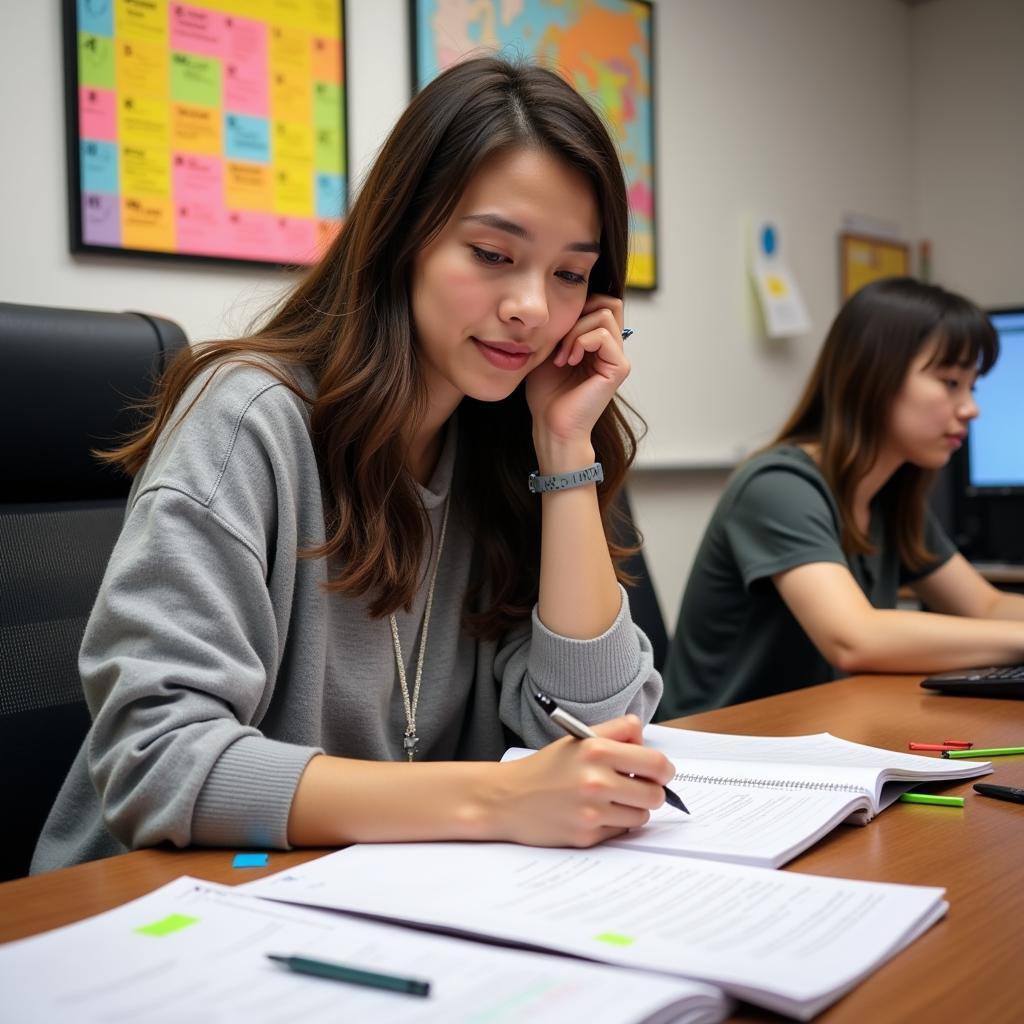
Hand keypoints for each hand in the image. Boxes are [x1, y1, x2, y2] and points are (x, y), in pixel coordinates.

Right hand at [490, 715, 673, 846]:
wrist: (506, 798)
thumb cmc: (545, 768)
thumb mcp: (577, 738)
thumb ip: (617, 731)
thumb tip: (646, 743)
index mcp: (596, 750)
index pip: (657, 764)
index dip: (663, 770)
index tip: (658, 772)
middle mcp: (596, 781)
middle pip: (655, 795)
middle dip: (650, 791)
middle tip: (635, 787)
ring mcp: (591, 812)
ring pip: (641, 816)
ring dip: (632, 809)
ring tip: (610, 800)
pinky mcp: (586, 837)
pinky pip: (620, 832)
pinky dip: (613, 825)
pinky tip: (593, 814)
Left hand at [525, 295, 628, 454]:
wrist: (551, 424)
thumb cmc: (546, 393)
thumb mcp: (549, 349)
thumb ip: (562, 326)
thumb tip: (565, 300)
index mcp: (598, 343)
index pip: (600, 303)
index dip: (578, 307)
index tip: (555, 333)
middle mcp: (612, 348)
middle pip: (609, 302)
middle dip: (579, 313)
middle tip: (560, 340)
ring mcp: (618, 358)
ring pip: (605, 314)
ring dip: (576, 330)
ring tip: (562, 355)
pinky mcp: (619, 368)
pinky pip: (603, 335)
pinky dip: (581, 341)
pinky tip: (568, 360)